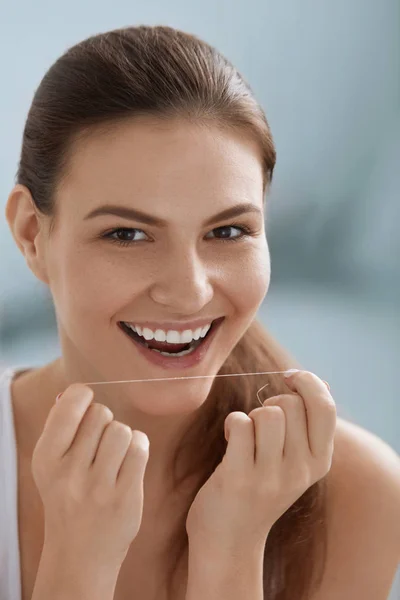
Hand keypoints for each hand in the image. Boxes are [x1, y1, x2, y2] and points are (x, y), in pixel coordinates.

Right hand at [31, 383, 149, 567]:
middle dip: (104, 422)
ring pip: (122, 430)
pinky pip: (140, 448)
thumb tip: (75, 392)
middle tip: (99, 444)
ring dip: (123, 437)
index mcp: (46, 458)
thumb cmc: (67, 497)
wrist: (79, 553)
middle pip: (101, 414)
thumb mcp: (51, 464)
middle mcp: (69, 472)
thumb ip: (60, 426)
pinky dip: (138, 448)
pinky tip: (129, 463)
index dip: (83, 398)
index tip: (86, 410)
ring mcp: (98, 487)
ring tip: (115, 455)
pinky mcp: (125, 497)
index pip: (71, 403)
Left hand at [185, 371, 335, 548]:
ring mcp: (272, 477)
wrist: (230, 542)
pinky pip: (240, 424)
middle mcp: (301, 471)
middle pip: (291, 404)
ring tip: (246, 437)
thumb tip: (320, 382)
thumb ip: (307, 425)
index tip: (288, 379)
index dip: (308, 382)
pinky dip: (233, 423)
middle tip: (260, 427)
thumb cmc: (259, 489)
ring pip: (268, 413)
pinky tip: (230, 441)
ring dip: (251, 416)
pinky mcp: (240, 478)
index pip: (326, 408)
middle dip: (271, 404)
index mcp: (320, 462)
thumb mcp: (294, 462)